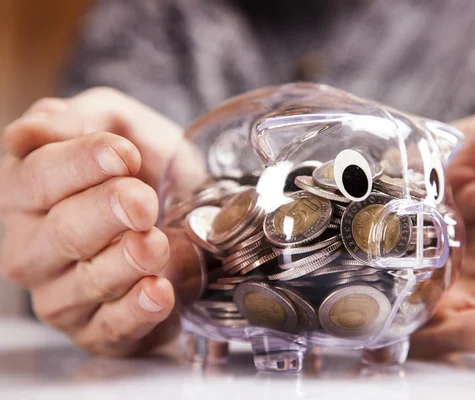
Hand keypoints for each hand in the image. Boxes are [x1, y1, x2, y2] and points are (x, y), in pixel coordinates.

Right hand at [0, 88, 185, 355]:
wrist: (189, 210)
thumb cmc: (146, 167)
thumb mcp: (117, 123)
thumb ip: (76, 118)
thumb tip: (29, 134)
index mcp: (28, 191)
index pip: (36, 179)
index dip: (79, 165)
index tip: (123, 155)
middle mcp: (34, 247)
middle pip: (61, 233)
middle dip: (107, 212)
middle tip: (143, 201)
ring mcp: (63, 294)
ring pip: (87, 282)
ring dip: (129, 260)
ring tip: (158, 242)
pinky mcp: (98, 331)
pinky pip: (112, 327)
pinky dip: (138, 309)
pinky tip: (159, 290)